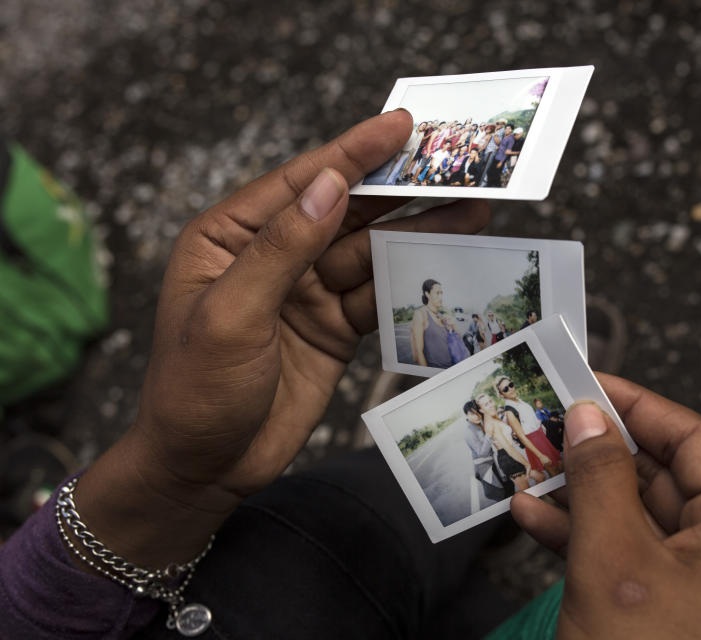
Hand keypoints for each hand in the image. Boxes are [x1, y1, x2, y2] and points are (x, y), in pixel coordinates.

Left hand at [74, 110, 489, 567]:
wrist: (204, 469)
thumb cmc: (195, 391)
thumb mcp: (230, 316)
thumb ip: (281, 250)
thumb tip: (329, 185)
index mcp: (230, 237)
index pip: (301, 183)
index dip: (353, 153)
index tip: (401, 126)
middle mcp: (272, 255)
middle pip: (344, 212)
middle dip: (399, 191)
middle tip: (455, 168)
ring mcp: (306, 292)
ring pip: (370, 252)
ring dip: (417, 233)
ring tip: (471, 211)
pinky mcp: (333, 327)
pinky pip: (378, 295)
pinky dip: (411, 282)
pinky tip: (447, 264)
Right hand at [511, 374, 700, 638]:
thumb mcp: (615, 562)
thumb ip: (600, 480)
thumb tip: (587, 414)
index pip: (694, 439)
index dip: (636, 404)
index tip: (583, 379)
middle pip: (662, 475)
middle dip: (596, 452)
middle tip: (544, 423)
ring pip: (637, 515)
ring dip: (579, 494)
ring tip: (526, 465)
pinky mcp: (672, 611)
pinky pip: (628, 555)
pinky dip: (583, 536)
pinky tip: (532, 516)